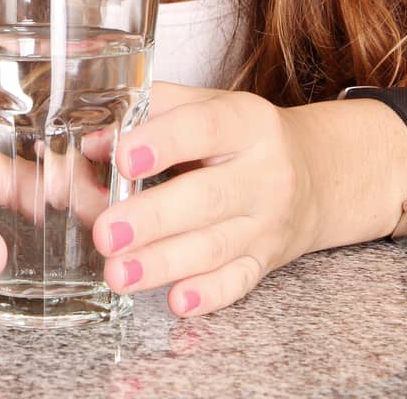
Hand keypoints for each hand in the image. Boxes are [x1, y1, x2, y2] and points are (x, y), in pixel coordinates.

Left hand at [85, 81, 319, 317]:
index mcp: (246, 122)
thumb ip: (150, 112)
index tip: (122, 157)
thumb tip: (93, 142)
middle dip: (152, 218)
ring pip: (215, 247)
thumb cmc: (241, 135)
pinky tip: (176, 301)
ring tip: (118, 273)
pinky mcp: (266, 261)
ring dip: (163, 264)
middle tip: (106, 232)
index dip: (163, 142)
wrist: (314, 174)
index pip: (204, 127)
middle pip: (207, 198)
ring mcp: (267, 223)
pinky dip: (208, 295)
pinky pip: (238, 282)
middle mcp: (264, 173)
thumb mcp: (208, 105)